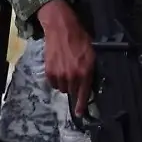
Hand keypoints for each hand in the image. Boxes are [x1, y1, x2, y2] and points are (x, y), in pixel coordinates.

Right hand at [38, 0, 96, 115]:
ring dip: (64, 83)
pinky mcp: (49, 70)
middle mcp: (73, 75)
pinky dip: (55, 79)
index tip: (79, 114)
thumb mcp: (92, 54)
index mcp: (85, 72)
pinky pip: (52, 83)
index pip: (84, 94)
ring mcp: (60, 74)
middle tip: (74, 77)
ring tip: (65, 71)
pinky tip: (58, 69)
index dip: (81, 106)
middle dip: (74, 87)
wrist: (61, 28)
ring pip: (62, 88)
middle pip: (72, 92)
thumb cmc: (80, 38)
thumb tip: (88, 83)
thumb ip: (90, 70)